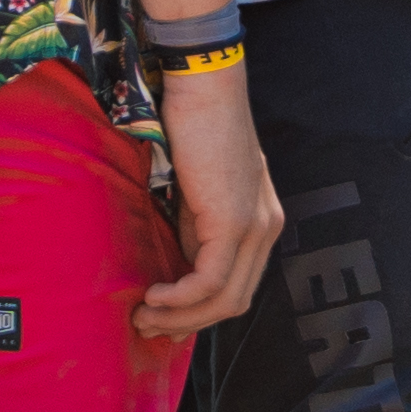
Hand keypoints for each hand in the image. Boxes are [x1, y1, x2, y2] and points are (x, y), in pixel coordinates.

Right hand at [138, 64, 283, 342]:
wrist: (203, 86)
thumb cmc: (192, 127)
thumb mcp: (196, 190)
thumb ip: (194, 227)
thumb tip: (172, 270)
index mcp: (262, 221)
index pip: (238, 285)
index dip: (201, 312)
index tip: (165, 320)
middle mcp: (267, 228)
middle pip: (235, 302)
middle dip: (189, 323)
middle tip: (148, 326)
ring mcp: (255, 226)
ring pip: (224, 299)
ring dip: (180, 317)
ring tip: (143, 316)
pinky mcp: (234, 221)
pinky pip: (210, 281)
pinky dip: (180, 299)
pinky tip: (154, 295)